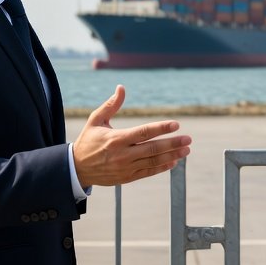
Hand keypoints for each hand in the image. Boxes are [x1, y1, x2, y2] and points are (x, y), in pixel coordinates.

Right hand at [72, 85, 191, 188]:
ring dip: (172, 156)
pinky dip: (161, 167)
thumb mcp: (95, 120)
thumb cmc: (88, 141)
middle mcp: (122, 154)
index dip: (161, 128)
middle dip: (172, 143)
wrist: (77, 168)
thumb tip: (121, 87)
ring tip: (186, 150)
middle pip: (152, 148)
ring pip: (153, 161)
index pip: (143, 132)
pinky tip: (173, 162)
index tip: (176, 124)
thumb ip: (110, 105)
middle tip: (188, 139)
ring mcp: (125, 168)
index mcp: (116, 139)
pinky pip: (147, 172)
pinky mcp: (126, 177)